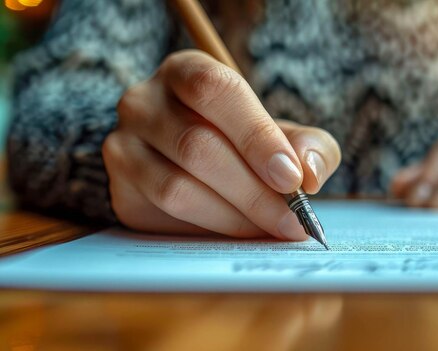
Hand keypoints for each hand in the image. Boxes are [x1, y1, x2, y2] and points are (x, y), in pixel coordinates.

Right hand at [103, 50, 340, 239]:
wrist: (198, 165)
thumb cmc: (246, 142)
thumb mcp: (284, 134)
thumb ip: (308, 145)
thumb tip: (309, 171)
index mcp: (185, 71)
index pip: (214, 90)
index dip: (256, 135)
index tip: (292, 178)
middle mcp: (143, 103)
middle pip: (197, 145)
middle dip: (254, 190)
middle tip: (293, 218)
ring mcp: (124, 146)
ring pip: (177, 188)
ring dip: (235, 216)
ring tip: (273, 228)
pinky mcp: (121, 190)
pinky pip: (165, 215)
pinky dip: (211, 229)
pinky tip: (242, 231)